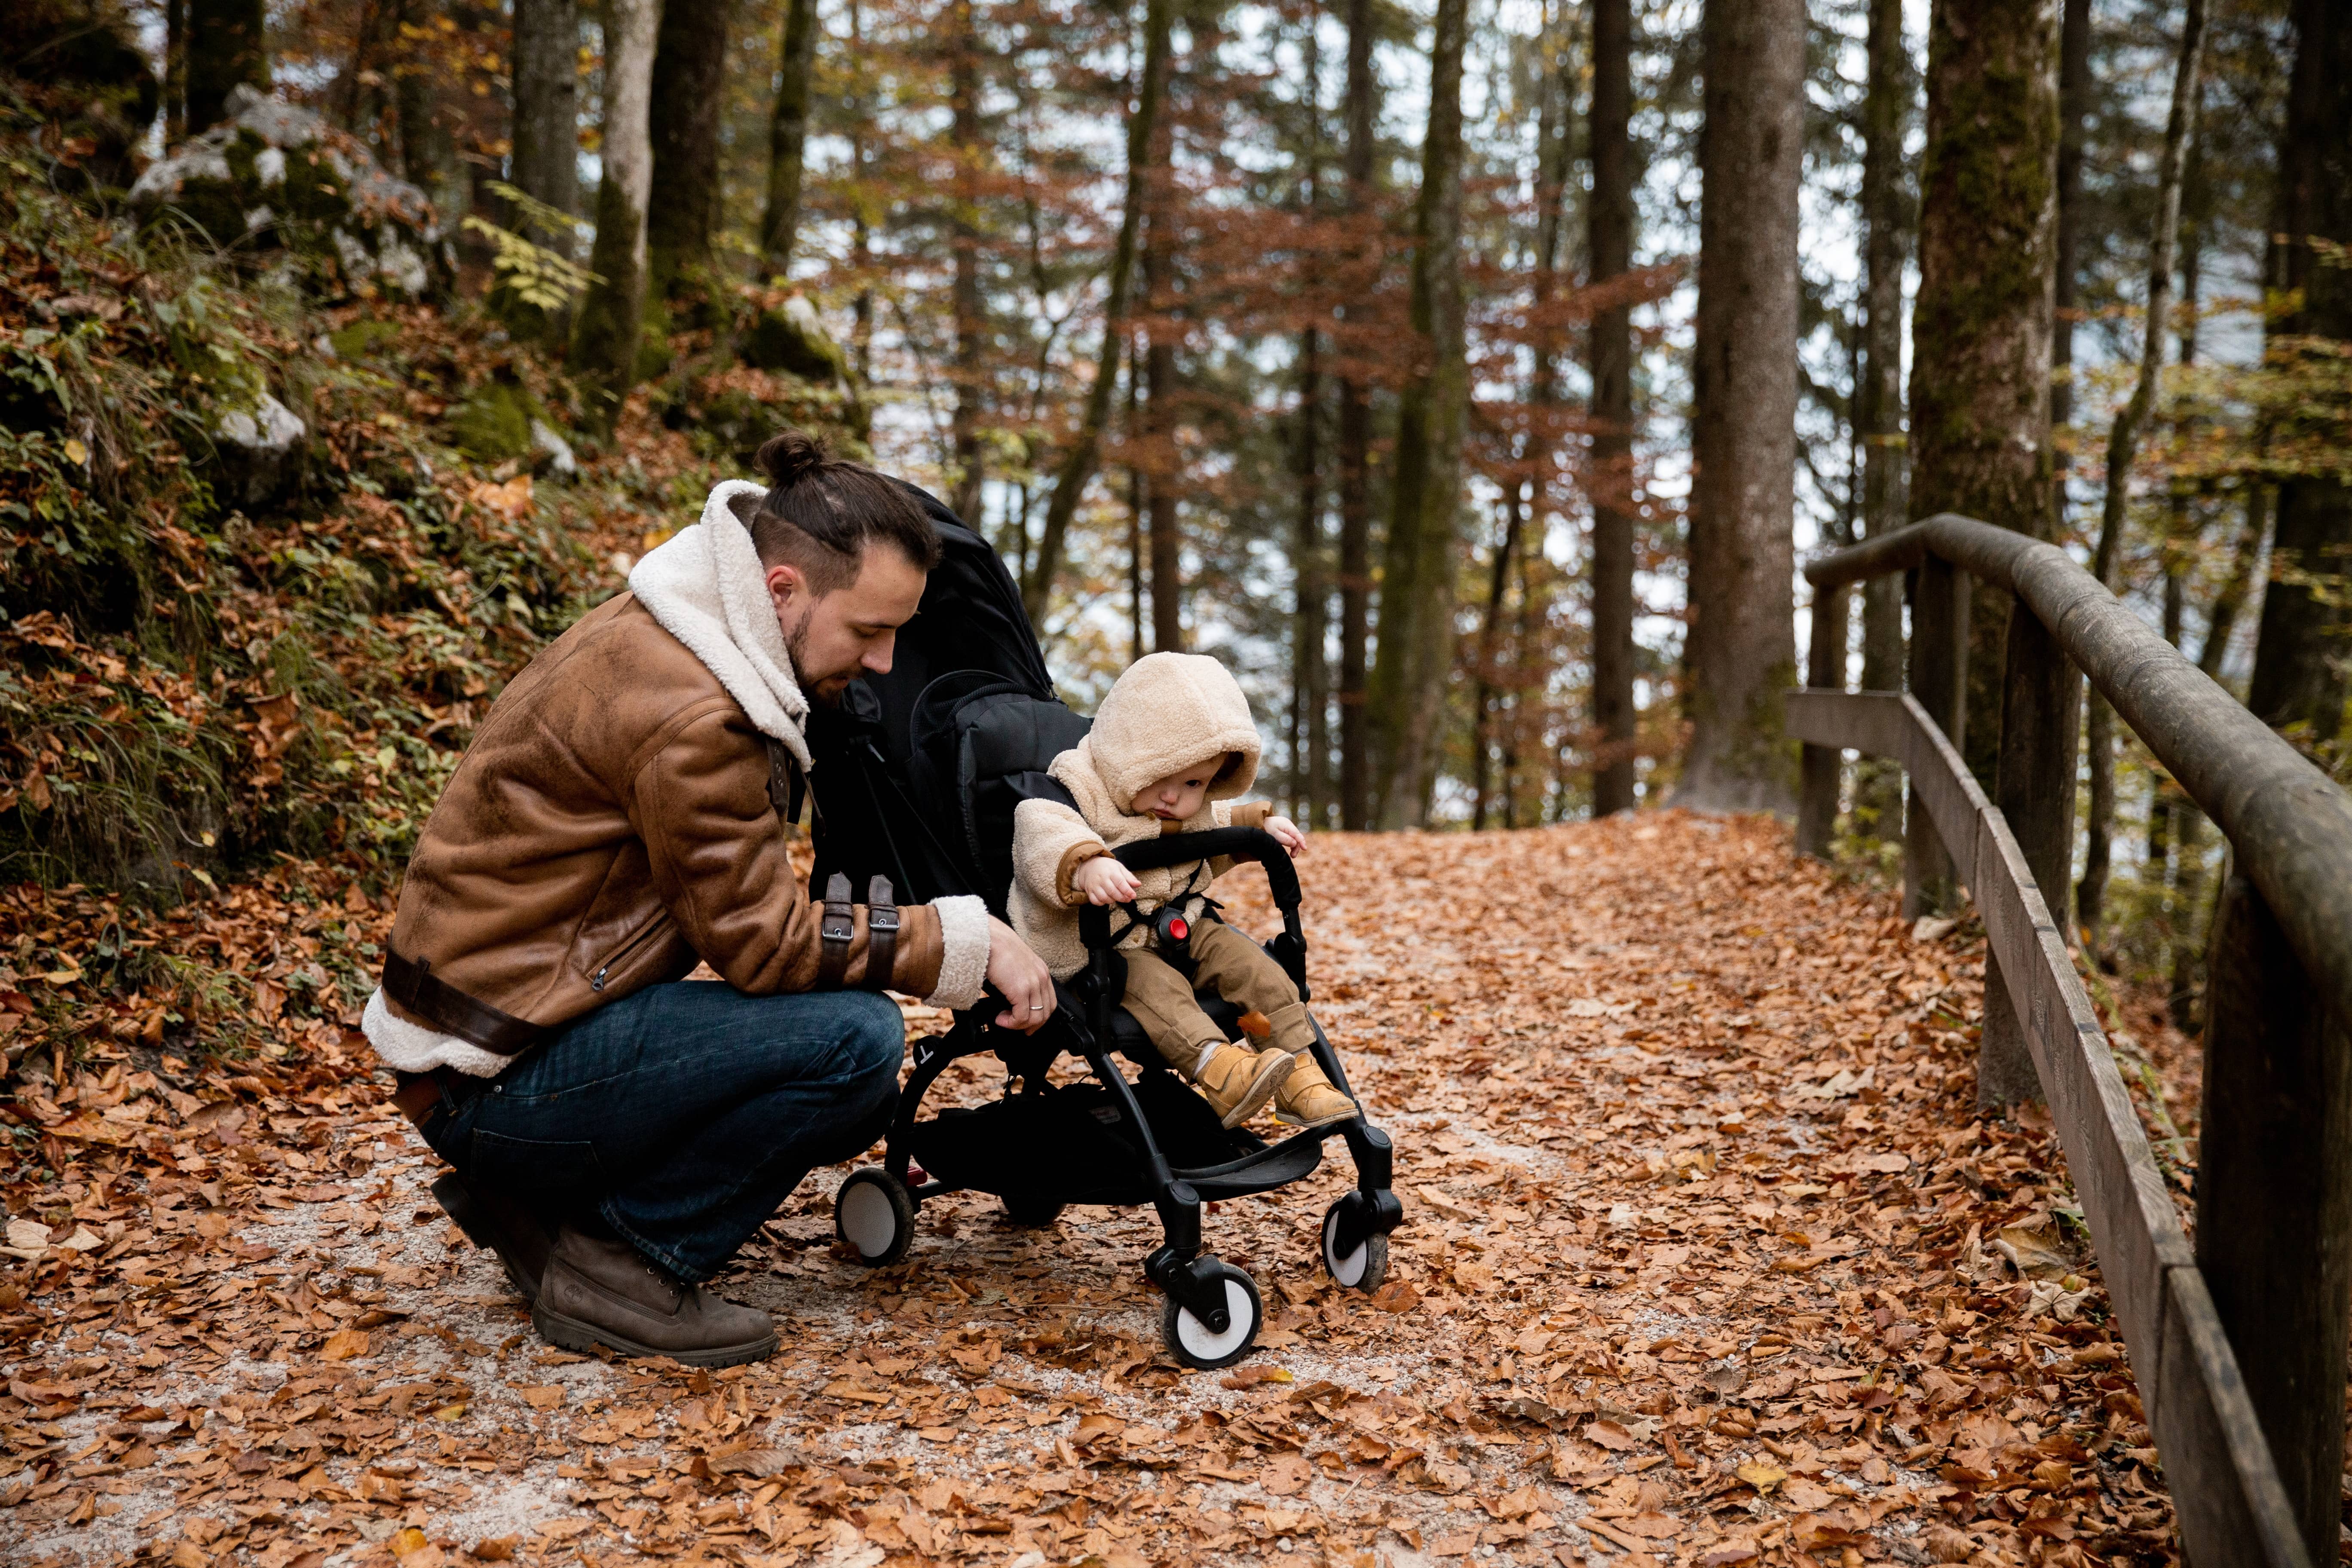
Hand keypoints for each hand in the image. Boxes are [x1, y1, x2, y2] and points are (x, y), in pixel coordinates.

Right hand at [985, 917, 1054, 1031]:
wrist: (988, 938)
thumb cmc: (995, 946)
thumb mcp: (1015, 964)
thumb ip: (1018, 979)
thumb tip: (1011, 997)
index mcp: (1041, 971)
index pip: (1049, 1001)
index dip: (1040, 1017)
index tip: (1029, 1024)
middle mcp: (1040, 977)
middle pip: (1045, 1012)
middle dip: (1032, 1025)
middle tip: (1018, 1029)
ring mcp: (1032, 983)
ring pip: (1035, 1017)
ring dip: (1018, 1024)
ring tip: (1003, 1020)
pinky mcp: (1020, 989)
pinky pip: (1021, 1017)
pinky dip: (1010, 1022)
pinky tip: (1000, 1018)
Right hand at [1072, 855, 1140, 905]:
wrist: (1090, 865)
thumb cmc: (1108, 867)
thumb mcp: (1119, 868)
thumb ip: (1129, 877)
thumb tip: (1138, 884)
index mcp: (1111, 871)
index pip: (1120, 882)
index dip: (1128, 891)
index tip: (1133, 895)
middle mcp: (1102, 878)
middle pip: (1112, 892)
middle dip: (1122, 897)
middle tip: (1128, 898)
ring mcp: (1094, 885)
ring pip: (1104, 898)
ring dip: (1112, 900)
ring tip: (1117, 897)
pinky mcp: (1089, 891)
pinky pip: (1095, 901)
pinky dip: (1102, 903)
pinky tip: (1107, 899)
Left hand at [1265, 816, 1306, 857]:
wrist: (1257, 822)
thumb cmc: (1265, 828)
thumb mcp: (1275, 835)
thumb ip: (1285, 839)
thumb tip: (1295, 843)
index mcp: (1287, 825)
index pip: (1297, 834)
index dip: (1302, 842)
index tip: (1305, 849)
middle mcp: (1288, 825)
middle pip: (1297, 837)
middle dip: (1296, 847)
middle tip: (1293, 856)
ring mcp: (1286, 827)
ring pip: (1294, 838)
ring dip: (1293, 846)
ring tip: (1291, 855)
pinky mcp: (1283, 830)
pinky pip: (1290, 837)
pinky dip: (1290, 843)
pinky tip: (1288, 849)